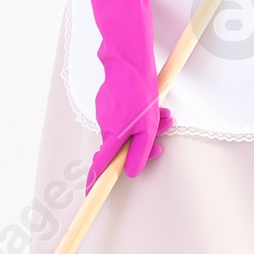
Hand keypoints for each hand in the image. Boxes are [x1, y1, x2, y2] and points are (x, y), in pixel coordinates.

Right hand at [85, 0, 172, 191]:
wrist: (129, 60)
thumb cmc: (139, 93)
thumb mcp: (147, 127)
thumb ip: (139, 152)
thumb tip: (131, 172)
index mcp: (112, 135)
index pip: (101, 164)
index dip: (95, 180)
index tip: (89, 193)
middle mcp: (105, 125)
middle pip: (123, 144)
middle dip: (144, 142)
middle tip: (162, 131)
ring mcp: (106, 112)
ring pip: (128, 127)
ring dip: (146, 125)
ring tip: (164, 112)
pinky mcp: (109, 100)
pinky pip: (125, 114)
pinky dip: (140, 113)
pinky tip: (152, 101)